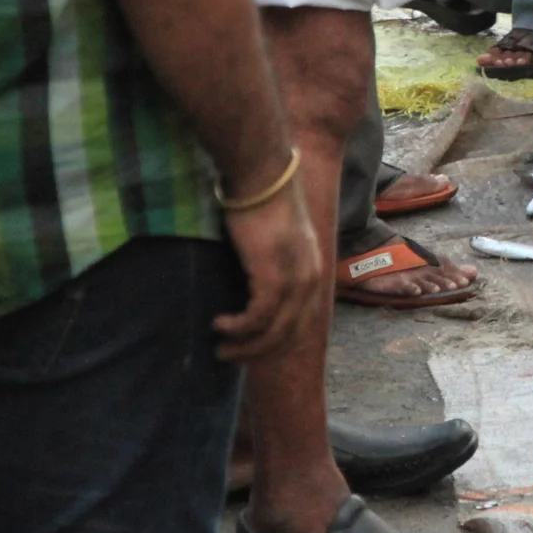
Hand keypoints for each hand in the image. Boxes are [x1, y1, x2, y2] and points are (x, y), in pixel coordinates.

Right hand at [212, 176, 321, 363]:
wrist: (263, 177)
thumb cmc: (263, 202)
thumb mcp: (275, 240)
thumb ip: (273, 264)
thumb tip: (253, 285)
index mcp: (313, 270)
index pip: (302, 322)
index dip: (276, 341)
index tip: (250, 349)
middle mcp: (310, 278)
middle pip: (289, 334)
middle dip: (258, 352)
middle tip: (230, 356)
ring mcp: (295, 280)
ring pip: (273, 332)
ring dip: (244, 346)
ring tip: (220, 347)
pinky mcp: (274, 277)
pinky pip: (257, 318)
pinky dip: (237, 327)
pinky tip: (219, 324)